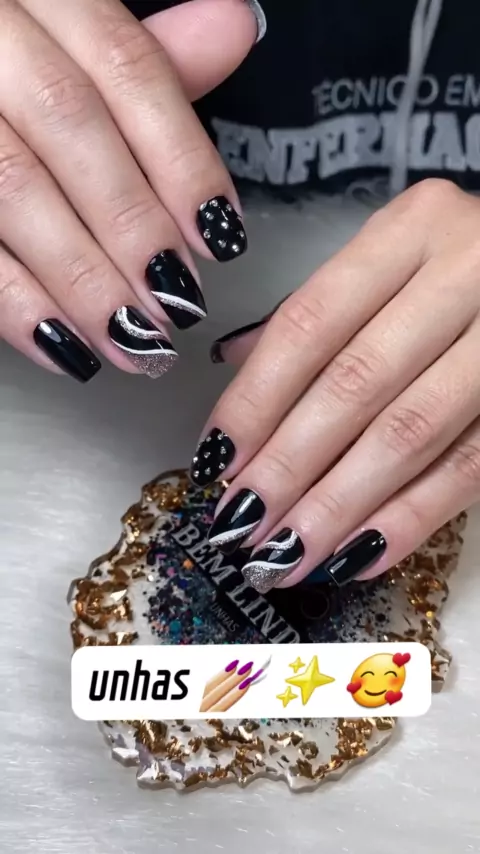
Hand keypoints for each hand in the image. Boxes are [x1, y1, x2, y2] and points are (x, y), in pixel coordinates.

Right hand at [0, 0, 255, 381]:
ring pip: (13, 184)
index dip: (181, 156)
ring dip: (83, 276)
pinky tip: (65, 345)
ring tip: (136, 343)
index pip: (125, 63)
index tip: (221, 237)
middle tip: (178, 305)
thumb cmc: (10, 80)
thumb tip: (233, 29)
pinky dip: (15, 302)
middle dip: (134, 224)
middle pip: (68, 122)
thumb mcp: (71, 49)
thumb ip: (145, 58)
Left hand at [192, 179, 479, 592]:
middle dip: (288, 466)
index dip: (255, 399)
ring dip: (337, 505)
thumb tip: (230, 366)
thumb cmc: (462, 265)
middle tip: (239, 526)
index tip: (215, 460)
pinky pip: (470, 469)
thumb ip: (320, 309)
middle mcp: (465, 272)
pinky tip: (357, 556)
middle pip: (354, 384)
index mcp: (412, 230)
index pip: (310, 323)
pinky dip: (410, 518)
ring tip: (284, 556)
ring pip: (409, 433)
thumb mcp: (395, 257)